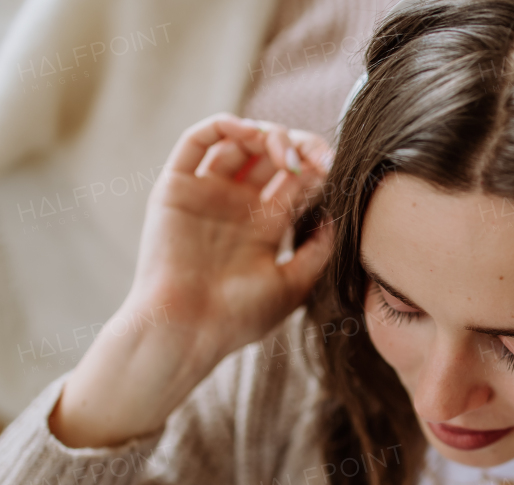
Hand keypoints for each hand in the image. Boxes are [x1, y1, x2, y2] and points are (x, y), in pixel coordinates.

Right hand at [129, 112, 333, 367]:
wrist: (186, 329)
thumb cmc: (238, 317)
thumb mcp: (293, 284)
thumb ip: (318, 250)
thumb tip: (338, 216)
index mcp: (263, 225)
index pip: (295, 179)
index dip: (316, 165)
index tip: (334, 168)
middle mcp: (236, 204)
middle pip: (271, 155)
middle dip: (297, 146)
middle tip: (315, 157)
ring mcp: (206, 193)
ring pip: (238, 142)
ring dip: (266, 134)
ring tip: (284, 150)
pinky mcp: (176, 187)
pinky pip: (196, 142)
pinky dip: (223, 125)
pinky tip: (249, 132)